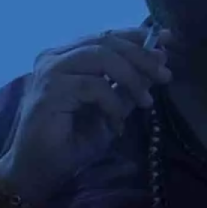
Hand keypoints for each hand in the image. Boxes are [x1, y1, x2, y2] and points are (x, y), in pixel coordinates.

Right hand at [0, 26, 172, 203]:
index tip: (168, 40)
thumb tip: (159, 58)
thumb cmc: (71, 142)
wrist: (38, 171)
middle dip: (141, 56)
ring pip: (101, 56)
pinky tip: (117, 123)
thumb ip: (130, 84)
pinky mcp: (49, 89)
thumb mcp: (112, 109)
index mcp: (67, 55)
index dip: (138, 35)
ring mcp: (50, 70)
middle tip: (165, 75)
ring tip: (146, 101)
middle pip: (106, 40)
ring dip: (130, 77)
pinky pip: (93, 85)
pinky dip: (112, 102)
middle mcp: (55, 56)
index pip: (107, 35)